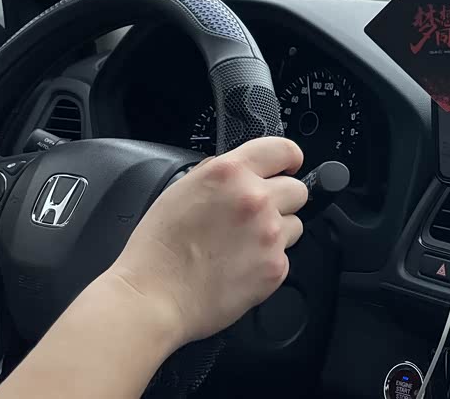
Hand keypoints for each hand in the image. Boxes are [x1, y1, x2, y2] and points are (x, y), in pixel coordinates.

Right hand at [105, 137, 307, 346]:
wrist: (153, 299)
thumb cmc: (158, 248)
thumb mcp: (181, 189)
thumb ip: (218, 173)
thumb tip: (239, 171)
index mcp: (230, 173)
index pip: (284, 150)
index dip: (289, 159)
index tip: (289, 168)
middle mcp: (255, 199)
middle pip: (297, 190)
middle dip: (281, 200)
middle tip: (255, 216)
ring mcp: (269, 234)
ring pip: (294, 224)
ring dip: (276, 231)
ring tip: (242, 245)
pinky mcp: (275, 267)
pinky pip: (285, 255)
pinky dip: (267, 261)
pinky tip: (239, 266)